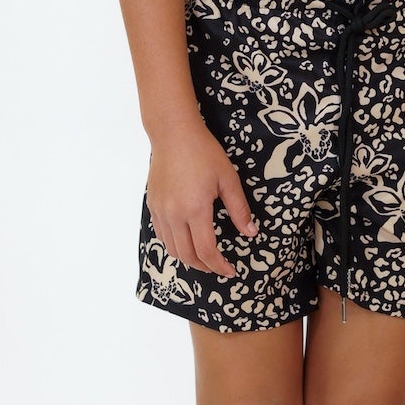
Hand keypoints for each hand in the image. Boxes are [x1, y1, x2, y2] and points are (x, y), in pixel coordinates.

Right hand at [146, 123, 256, 275]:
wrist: (173, 134)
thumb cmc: (204, 152)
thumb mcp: (228, 179)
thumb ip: (239, 209)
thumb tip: (251, 233)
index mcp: (195, 209)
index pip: (206, 251)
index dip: (219, 266)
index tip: (230, 271)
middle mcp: (174, 214)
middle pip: (187, 255)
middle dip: (205, 267)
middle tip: (219, 268)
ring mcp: (160, 211)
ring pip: (172, 248)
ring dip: (188, 259)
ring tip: (204, 257)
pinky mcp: (153, 205)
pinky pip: (162, 235)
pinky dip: (175, 245)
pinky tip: (187, 241)